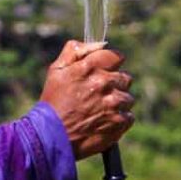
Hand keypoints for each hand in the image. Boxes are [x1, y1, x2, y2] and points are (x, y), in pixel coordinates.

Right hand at [39, 40, 134, 159]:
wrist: (51, 137)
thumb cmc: (53, 102)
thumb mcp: (56, 70)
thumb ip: (75, 51)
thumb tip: (100, 43)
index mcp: (89, 67)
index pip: (116, 56)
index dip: (111, 63)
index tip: (106, 70)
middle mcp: (104, 83)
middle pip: (125, 77)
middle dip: (114, 84)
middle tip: (99, 94)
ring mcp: (113, 104)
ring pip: (128, 98)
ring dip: (117, 103)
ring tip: (99, 110)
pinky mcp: (119, 122)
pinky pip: (129, 116)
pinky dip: (119, 119)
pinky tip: (104, 121)